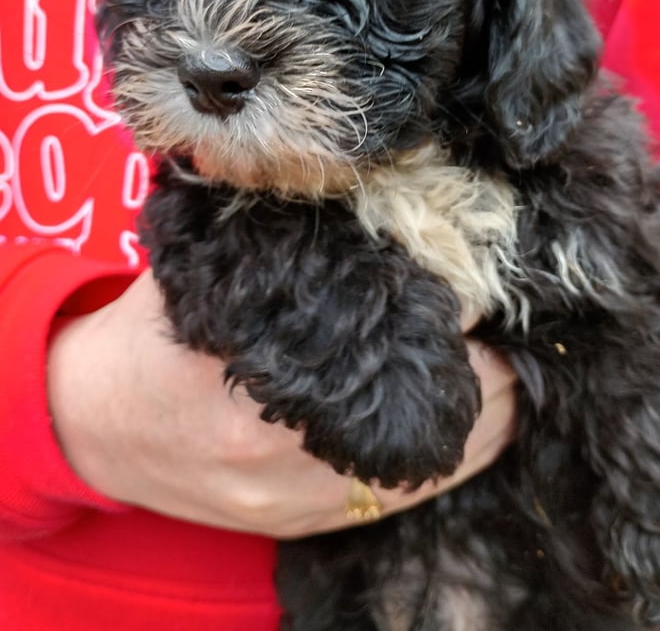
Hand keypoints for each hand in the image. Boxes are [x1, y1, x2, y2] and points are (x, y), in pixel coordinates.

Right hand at [47, 269, 515, 537]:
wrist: (94, 424)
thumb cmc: (153, 333)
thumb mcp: (205, 267)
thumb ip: (282, 236)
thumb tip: (367, 189)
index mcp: (255, 369)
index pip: (391, 345)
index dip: (453, 318)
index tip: (482, 287)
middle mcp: (278, 445)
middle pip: (422, 412)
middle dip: (480, 370)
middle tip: (505, 328)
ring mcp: (291, 497)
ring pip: (425, 468)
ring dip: (480, 423)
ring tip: (509, 374)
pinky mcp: (296, 524)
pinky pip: (398, 501)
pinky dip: (447, 463)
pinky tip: (476, 427)